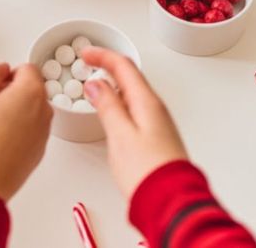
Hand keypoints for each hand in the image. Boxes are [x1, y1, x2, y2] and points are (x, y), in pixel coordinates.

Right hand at [0, 63, 52, 200]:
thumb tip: (2, 69)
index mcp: (32, 92)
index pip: (26, 68)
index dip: (6, 75)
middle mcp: (44, 110)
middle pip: (31, 87)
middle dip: (11, 92)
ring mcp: (44, 132)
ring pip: (31, 108)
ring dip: (15, 110)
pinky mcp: (39, 151)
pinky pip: (31, 128)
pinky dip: (18, 129)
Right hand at [83, 48, 187, 198]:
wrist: (170, 203)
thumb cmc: (147, 171)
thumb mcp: (119, 134)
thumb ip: (107, 106)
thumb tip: (96, 85)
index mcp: (146, 102)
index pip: (124, 66)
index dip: (103, 55)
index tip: (86, 52)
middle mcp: (155, 108)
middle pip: (130, 76)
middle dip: (108, 66)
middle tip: (90, 63)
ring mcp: (157, 123)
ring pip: (133, 92)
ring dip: (113, 84)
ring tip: (96, 84)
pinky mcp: (155, 137)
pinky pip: (135, 108)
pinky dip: (119, 101)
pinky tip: (112, 110)